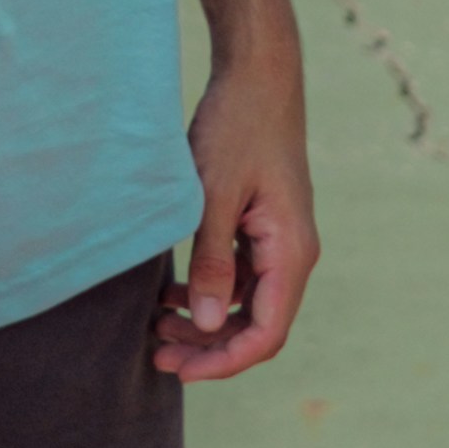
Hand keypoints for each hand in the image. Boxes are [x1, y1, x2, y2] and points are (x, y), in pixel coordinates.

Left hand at [156, 38, 318, 379]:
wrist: (257, 77)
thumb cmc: (236, 127)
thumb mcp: (213, 194)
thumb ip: (212, 260)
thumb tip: (209, 324)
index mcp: (290, 252)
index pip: (266, 333)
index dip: (224, 361)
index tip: (180, 371)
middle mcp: (292, 254)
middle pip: (257, 327)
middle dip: (210, 348)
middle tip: (157, 356)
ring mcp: (279, 242)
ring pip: (246, 305)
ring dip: (206, 323)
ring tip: (156, 328)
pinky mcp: (262, 228)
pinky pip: (240, 278)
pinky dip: (209, 292)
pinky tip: (171, 292)